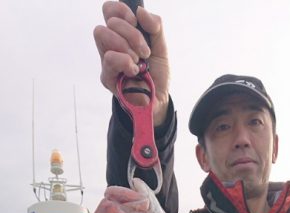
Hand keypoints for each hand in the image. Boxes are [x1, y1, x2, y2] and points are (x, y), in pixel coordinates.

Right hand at [94, 2, 169, 123]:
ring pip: (103, 35)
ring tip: (139, 61)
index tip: (136, 23)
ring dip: (126, 46)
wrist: (159, 99)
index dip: (121, 10)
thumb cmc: (156, 73)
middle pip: (108, 22)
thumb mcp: (161, 46)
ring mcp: (106, 61)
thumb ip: (155, 26)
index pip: (109, 11)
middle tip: (144, 51)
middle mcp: (110, 46)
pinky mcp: (107, 77)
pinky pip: (110, 58)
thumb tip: (140, 11)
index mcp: (121, 34)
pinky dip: (126, 62)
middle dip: (131, 33)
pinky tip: (135, 71)